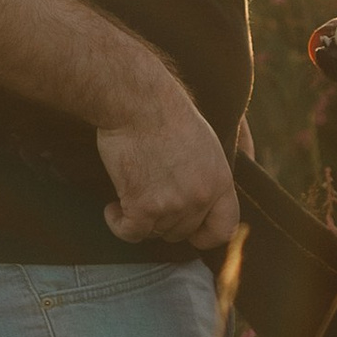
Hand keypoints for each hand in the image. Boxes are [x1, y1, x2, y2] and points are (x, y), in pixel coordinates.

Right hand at [96, 74, 239, 248]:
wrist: (139, 101)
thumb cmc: (166, 111)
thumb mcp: (206, 141)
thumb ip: (210, 172)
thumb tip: (213, 193)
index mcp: (220, 181)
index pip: (224, 228)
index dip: (206, 235)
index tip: (191, 232)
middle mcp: (200, 197)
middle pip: (182, 232)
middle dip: (164, 220)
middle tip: (148, 197)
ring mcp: (172, 205)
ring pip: (155, 232)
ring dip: (140, 219)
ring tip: (129, 194)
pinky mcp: (142, 206)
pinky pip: (130, 232)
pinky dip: (118, 223)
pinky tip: (112, 208)